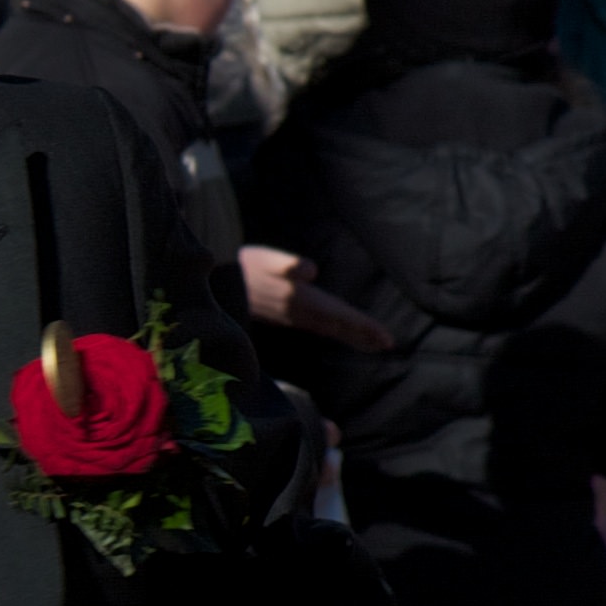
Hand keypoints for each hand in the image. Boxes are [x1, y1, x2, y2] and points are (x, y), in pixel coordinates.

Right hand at [238, 242, 391, 353]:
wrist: (218, 283)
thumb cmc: (244, 267)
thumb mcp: (266, 261)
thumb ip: (288, 266)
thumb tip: (310, 270)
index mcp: (302, 301)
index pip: (340, 316)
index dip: (363, 326)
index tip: (386, 339)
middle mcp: (301, 311)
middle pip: (338, 326)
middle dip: (362, 335)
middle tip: (388, 344)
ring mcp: (294, 314)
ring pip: (330, 327)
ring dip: (351, 333)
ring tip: (373, 342)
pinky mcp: (288, 313)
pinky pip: (320, 324)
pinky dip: (336, 328)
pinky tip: (343, 331)